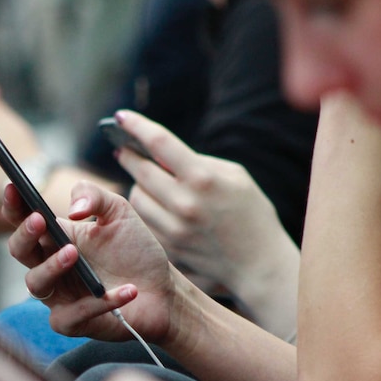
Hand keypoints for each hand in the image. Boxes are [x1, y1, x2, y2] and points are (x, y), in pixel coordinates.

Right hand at [2, 180, 177, 342]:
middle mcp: (51, 266)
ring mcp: (59, 296)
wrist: (163, 291)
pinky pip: (74, 314)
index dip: (13, 205)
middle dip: (24, 235)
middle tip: (39, 220)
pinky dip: (99, 302)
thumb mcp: (119, 212)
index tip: (13, 187)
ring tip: (74, 253)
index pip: (24, 220)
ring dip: (52, 266)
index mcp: (56, 237)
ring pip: (36, 283)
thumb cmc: (135, 251)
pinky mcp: (73, 322)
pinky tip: (128, 290)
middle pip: (20, 251)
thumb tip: (72, 208)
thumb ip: (94, 196)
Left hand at [113, 111, 299, 338]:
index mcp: (203, 178)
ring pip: (136, 198)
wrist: (259, 264)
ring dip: (137, 185)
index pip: (159, 143)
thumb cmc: (252, 213)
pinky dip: (146, 210)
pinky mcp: (168, 249)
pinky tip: (154, 204)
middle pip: (140, 171)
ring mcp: (174, 229)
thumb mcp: (235, 176)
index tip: (121, 117)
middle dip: (128, 156)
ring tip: (144, 180)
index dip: (136, 126)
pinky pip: (144, 221)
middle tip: (123, 150)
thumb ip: (198, 162)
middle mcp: (184, 204)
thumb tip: (162, 155)